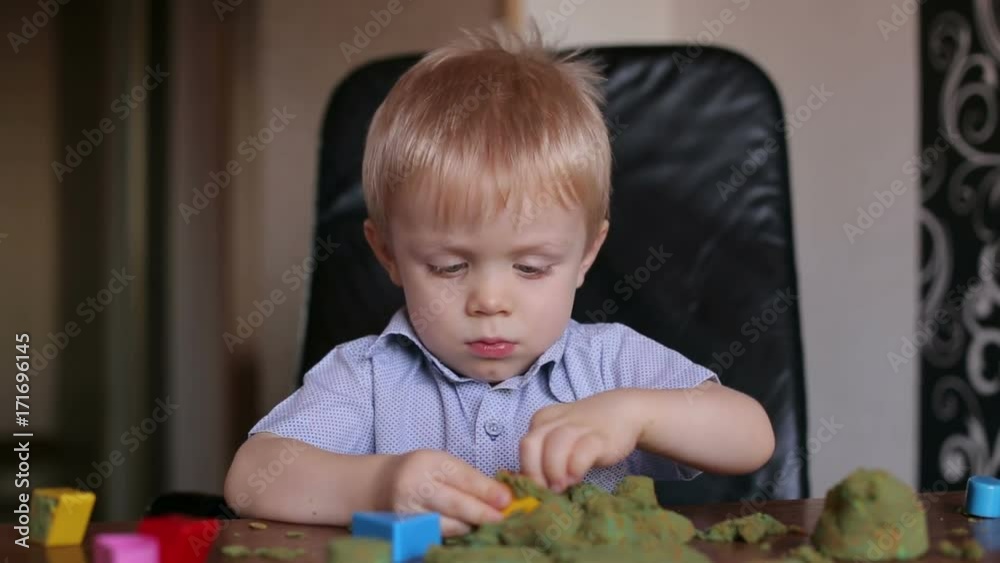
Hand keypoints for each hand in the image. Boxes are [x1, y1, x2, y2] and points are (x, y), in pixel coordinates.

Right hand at [379, 449, 511, 535]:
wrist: (383, 484)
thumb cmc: (423, 471)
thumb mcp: (443, 464)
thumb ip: (470, 478)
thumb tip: (503, 497)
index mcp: (431, 462)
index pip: (462, 477)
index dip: (486, 490)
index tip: (507, 500)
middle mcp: (417, 485)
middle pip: (454, 502)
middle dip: (482, 512)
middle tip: (502, 519)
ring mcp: (408, 510)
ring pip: (446, 523)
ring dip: (470, 526)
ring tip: (487, 526)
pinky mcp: (406, 529)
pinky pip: (436, 534)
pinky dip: (454, 534)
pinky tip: (467, 532)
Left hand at [519, 389, 648, 492]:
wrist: (624, 412)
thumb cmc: (587, 432)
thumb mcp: (561, 439)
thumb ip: (545, 457)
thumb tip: (530, 488)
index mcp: (542, 420)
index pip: (525, 447)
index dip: (527, 471)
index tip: (536, 489)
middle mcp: (555, 421)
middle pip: (531, 445)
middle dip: (534, 472)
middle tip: (544, 491)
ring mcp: (578, 426)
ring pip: (553, 446)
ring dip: (553, 471)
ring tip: (560, 487)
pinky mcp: (599, 437)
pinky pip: (581, 452)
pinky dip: (575, 467)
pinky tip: (576, 478)